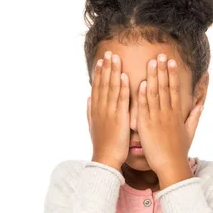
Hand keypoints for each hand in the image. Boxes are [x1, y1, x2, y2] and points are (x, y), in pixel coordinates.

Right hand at [87, 51, 129, 170]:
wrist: (105, 159)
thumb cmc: (102, 145)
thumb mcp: (92, 126)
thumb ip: (90, 111)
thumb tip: (88, 98)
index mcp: (96, 110)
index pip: (97, 87)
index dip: (99, 73)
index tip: (101, 60)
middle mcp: (101, 109)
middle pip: (103, 84)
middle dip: (106, 67)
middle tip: (109, 52)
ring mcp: (109, 113)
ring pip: (111, 88)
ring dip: (114, 72)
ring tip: (116, 58)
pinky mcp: (119, 118)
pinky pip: (121, 100)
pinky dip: (122, 88)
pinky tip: (124, 76)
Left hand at [137, 54, 203, 183]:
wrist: (171, 166)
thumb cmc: (179, 151)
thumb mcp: (190, 131)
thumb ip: (195, 115)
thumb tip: (201, 103)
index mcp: (177, 114)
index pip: (174, 89)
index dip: (172, 74)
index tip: (170, 61)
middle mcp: (168, 113)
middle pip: (165, 88)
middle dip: (162, 70)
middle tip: (160, 54)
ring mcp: (157, 119)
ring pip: (154, 94)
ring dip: (153, 77)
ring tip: (151, 62)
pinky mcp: (146, 127)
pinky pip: (144, 108)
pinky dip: (143, 95)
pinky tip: (141, 83)